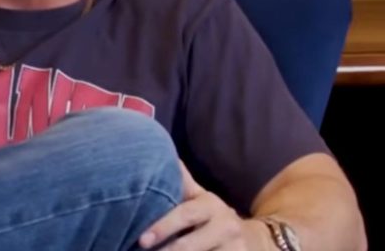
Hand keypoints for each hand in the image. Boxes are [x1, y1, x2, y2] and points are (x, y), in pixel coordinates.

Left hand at [139, 161, 260, 249]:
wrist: (253, 240)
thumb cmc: (211, 216)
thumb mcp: (200, 198)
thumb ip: (181, 181)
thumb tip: (161, 153)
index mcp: (211, 205)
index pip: (185, 216)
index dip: (163, 227)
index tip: (142, 240)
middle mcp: (226, 227)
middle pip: (190, 245)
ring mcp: (234, 250)